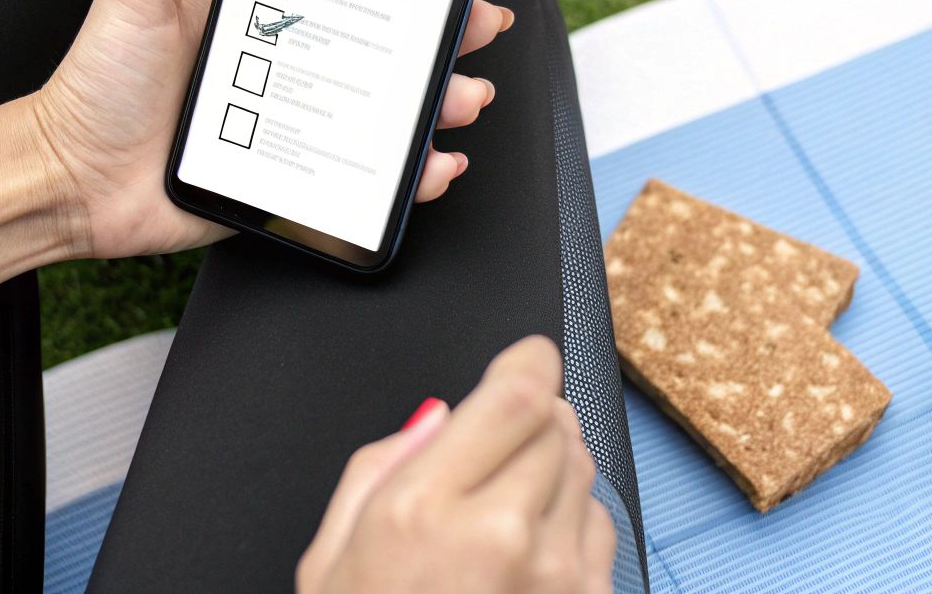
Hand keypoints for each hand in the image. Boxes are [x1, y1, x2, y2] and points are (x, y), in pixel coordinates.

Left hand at [28, 0, 515, 259]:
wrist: (62, 180)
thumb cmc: (92, 86)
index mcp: (254, 22)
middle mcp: (278, 74)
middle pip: (379, 55)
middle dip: (440, 43)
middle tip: (478, 29)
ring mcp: (286, 132)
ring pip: (380, 118)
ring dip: (434, 107)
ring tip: (463, 98)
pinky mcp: (282, 188)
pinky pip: (356, 184)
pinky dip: (404, 180)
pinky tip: (430, 167)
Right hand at [296, 336, 616, 593]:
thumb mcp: (330, 556)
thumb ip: (382, 466)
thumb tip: (439, 415)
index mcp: (425, 508)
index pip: (517, 393)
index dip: (529, 362)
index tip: (527, 358)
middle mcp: (500, 533)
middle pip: (557, 422)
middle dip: (534, 419)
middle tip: (501, 447)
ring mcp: (553, 575)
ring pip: (585, 468)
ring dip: (556, 470)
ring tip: (507, 513)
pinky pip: (602, 526)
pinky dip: (574, 524)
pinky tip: (528, 557)